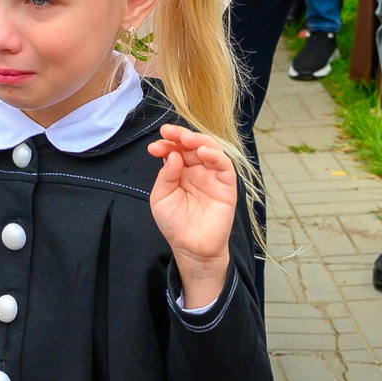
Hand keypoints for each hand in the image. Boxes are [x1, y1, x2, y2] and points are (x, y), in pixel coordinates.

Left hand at [147, 123, 236, 306]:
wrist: (191, 247)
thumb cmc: (175, 224)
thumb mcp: (161, 197)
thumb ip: (166, 175)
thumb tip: (173, 155)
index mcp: (180, 171)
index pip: (176, 150)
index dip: (167, 144)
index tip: (155, 145)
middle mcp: (197, 170)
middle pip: (192, 145)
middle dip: (180, 136)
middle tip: (169, 133)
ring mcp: (212, 176)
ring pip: (210, 149)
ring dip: (198, 140)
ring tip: (186, 139)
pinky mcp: (226, 185)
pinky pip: (224, 165)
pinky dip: (215, 156)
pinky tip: (203, 152)